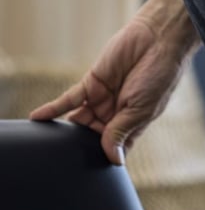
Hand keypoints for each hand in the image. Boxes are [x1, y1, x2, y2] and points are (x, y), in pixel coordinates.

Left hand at [30, 0, 197, 164]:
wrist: (159, 39)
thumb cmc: (162, 74)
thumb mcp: (143, 109)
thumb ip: (121, 131)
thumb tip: (112, 158)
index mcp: (134, 123)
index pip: (115, 147)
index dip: (105, 157)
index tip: (94, 170)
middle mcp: (117, 113)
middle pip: (93, 137)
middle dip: (83, 145)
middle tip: (71, 155)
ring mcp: (103, 98)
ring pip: (79, 121)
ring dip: (68, 130)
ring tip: (55, 143)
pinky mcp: (91, 82)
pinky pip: (69, 99)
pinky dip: (53, 108)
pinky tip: (39, 117)